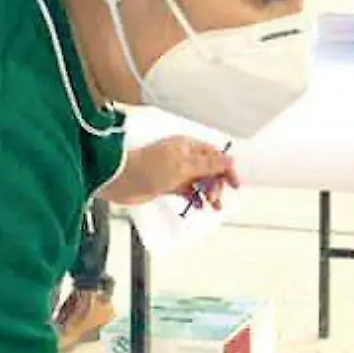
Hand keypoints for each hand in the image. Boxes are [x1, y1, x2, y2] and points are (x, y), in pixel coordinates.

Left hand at [101, 136, 237, 207]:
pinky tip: (198, 205)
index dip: (227, 169)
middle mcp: (183, 156)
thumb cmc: (147, 169)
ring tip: (213, 206)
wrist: (119, 180)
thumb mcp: (182, 167)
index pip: (215, 155)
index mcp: (187, 146)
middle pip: (210, 169)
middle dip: (217, 184)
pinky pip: (188, 191)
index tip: (235, 185)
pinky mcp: (167, 184)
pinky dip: (195, 198)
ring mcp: (175, 171)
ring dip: (208, 192)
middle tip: (216, 199)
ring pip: (200, 181)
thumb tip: (229, 160)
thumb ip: (208, 165)